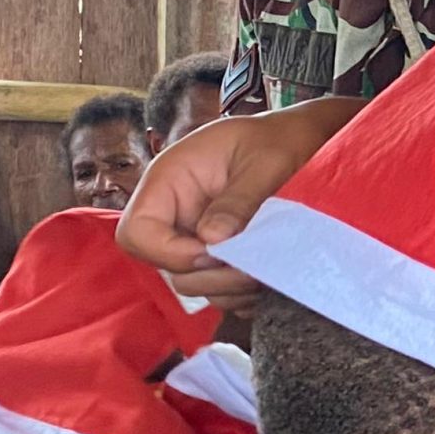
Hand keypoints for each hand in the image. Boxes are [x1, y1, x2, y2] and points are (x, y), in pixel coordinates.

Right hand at [116, 98, 356, 304]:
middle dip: (208, 276)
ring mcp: (194, 236)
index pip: (136, 232)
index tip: (214, 253)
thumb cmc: (277, 140)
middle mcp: (174, 212)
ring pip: (192, 283)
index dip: (168, 253)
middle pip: (164, 267)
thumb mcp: (264, 163)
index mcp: (169, 180)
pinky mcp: (216, 253)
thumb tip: (211, 240)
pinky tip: (266, 277)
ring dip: (227, 288)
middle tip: (251, 270)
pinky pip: (216, 287)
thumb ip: (238, 200)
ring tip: (264, 272)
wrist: (298, 140)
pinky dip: (239, 293)